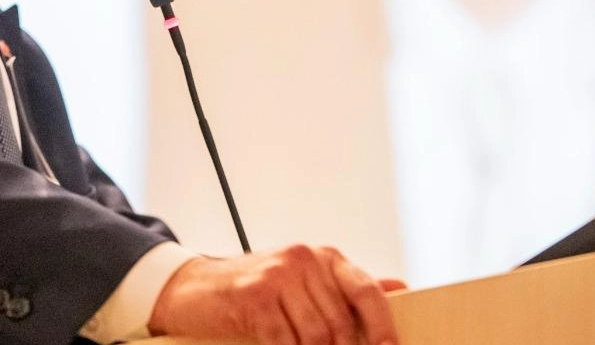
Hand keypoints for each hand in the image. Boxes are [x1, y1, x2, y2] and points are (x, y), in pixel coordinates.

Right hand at [148, 246, 404, 344]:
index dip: (383, 327)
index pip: (367, 291)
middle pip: (340, 324)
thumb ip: (347, 288)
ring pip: (315, 336)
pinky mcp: (254, 295)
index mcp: (323, 257)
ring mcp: (277, 275)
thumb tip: (400, 288)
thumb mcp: (304, 283)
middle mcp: (303, 259)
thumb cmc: (254, 291)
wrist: (195, 289)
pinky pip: (283, 341)